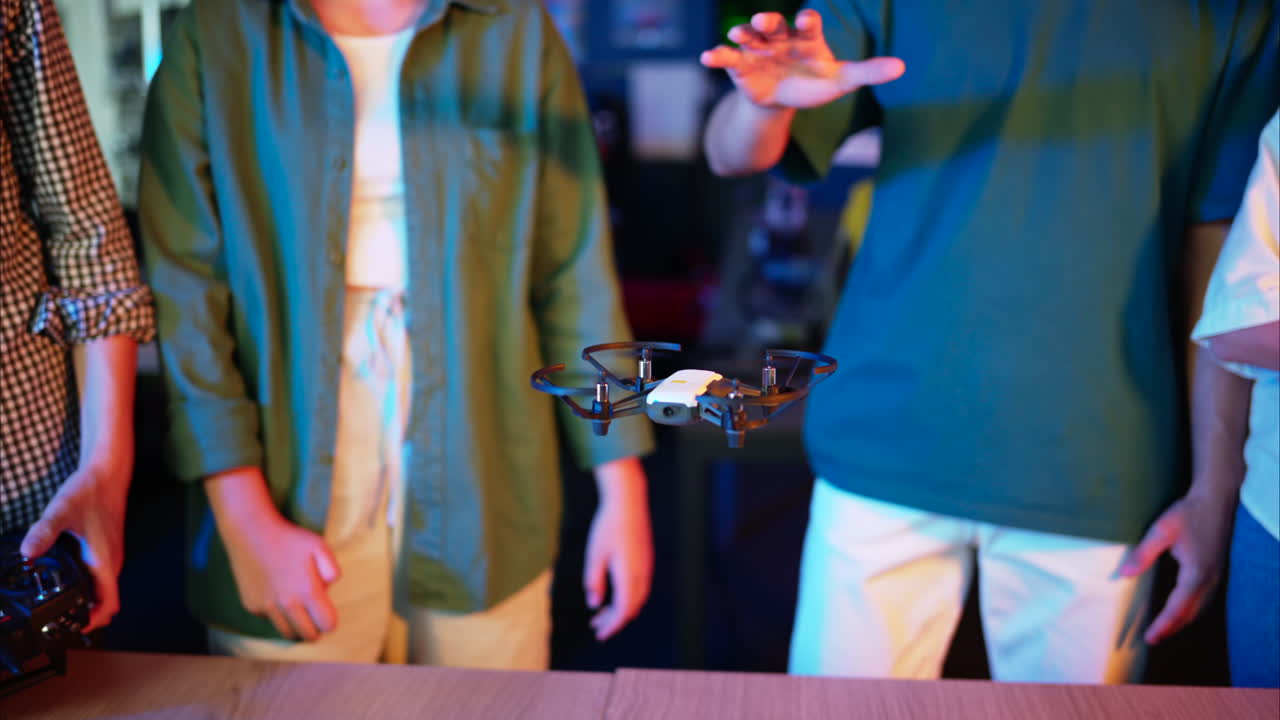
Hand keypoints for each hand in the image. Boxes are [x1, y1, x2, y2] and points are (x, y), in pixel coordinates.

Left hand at [21, 465, 128, 631]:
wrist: (109, 473)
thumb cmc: (90, 492)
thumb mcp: (61, 511)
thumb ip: (43, 532)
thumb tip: (27, 552)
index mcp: (105, 562)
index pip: (108, 606)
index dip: (93, 623)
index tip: (73, 630)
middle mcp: (112, 563)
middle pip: (105, 601)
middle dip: (85, 615)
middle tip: (55, 619)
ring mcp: (111, 556)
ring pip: (102, 589)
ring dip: (86, 600)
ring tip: (57, 602)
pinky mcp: (107, 548)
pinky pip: (100, 577)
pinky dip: (86, 585)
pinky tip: (64, 575)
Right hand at [218, 510, 340, 641]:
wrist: (250, 531)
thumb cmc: (289, 538)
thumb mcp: (319, 546)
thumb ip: (332, 569)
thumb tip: (331, 587)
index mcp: (307, 592)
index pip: (327, 625)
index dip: (330, 620)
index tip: (327, 610)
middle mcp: (286, 604)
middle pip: (308, 636)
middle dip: (315, 629)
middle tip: (314, 616)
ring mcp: (267, 607)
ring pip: (287, 633)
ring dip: (296, 627)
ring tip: (299, 612)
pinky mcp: (252, 606)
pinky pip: (269, 620)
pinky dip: (276, 615)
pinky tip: (277, 597)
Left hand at [584, 458, 653, 640]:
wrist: (628, 501)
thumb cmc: (608, 526)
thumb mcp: (595, 555)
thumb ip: (594, 582)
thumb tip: (594, 604)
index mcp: (628, 575)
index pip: (623, 611)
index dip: (612, 626)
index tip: (600, 635)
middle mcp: (641, 574)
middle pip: (632, 608)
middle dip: (614, 620)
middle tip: (595, 625)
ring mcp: (646, 566)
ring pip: (637, 598)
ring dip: (621, 609)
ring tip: (601, 612)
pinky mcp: (646, 559)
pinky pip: (640, 587)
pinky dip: (627, 597)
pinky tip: (613, 593)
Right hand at [700, 10, 903, 109]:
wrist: (784, 97)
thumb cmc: (814, 83)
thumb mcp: (840, 80)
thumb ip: (867, 72)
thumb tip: (902, 68)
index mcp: (806, 38)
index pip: (807, 24)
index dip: (806, 20)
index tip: (806, 18)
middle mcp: (780, 39)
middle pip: (774, 25)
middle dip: (768, 22)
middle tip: (764, 20)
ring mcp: (759, 51)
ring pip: (749, 37)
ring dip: (743, 33)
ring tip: (737, 34)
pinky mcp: (741, 67)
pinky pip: (728, 59)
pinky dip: (718, 55)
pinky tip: (708, 56)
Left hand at [1116, 491, 1235, 644]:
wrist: (1216, 501)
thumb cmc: (1189, 514)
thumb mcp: (1162, 530)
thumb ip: (1143, 554)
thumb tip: (1123, 575)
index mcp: (1196, 574)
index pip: (1178, 608)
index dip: (1164, 625)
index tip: (1150, 638)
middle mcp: (1209, 580)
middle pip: (1190, 614)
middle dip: (1171, 629)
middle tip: (1151, 640)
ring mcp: (1215, 577)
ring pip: (1198, 609)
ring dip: (1180, 622)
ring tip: (1161, 631)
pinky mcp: (1214, 572)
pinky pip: (1202, 600)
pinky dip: (1189, 611)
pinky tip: (1178, 611)